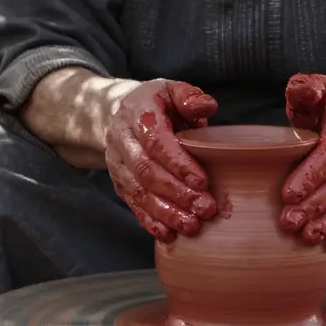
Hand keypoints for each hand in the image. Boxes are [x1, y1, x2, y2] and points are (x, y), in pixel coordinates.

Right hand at [105, 80, 219, 242]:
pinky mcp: (119, 183)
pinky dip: (150, 221)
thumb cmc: (157, 104)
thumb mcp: (172, 90)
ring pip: (138, 192)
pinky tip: (169, 234)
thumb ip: (190, 97)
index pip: (155, 142)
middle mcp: (122, 140)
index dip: (178, 163)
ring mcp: (117, 164)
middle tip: (205, 208)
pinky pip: (132, 205)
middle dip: (177, 193)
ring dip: (166, 212)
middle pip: (146, 171)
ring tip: (192, 226)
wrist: (122, 115)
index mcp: (137, 113)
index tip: (202, 181)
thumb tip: (208, 107)